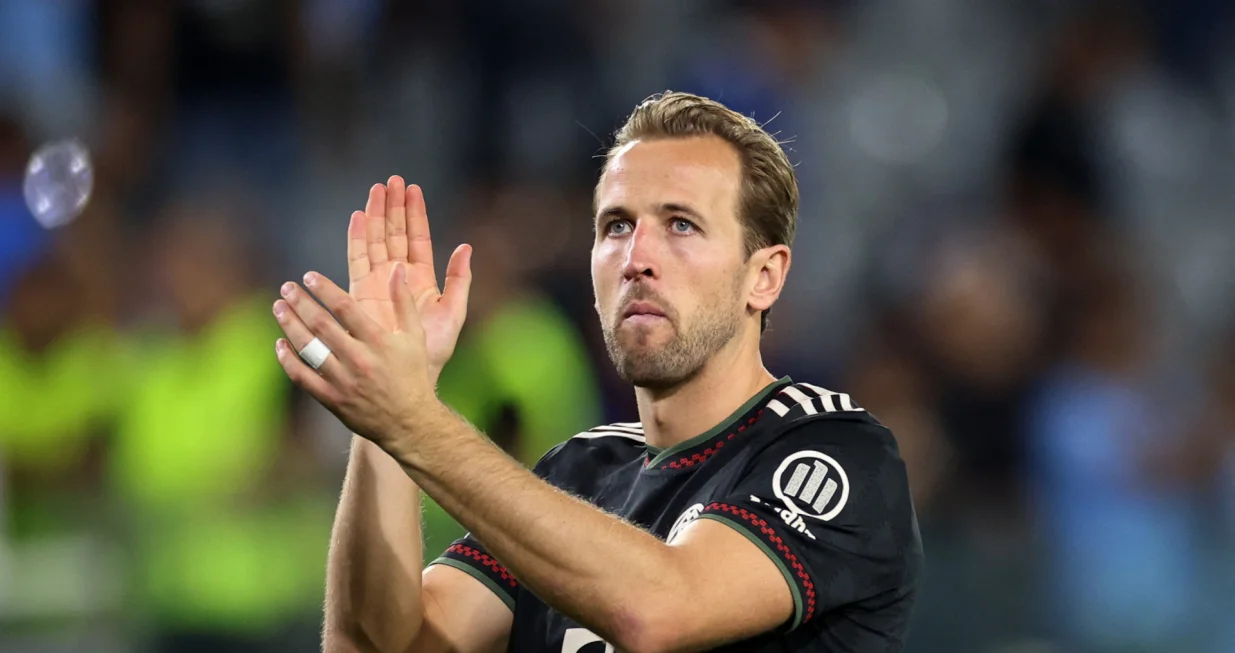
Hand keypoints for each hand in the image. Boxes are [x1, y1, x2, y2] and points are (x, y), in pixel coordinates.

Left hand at [272, 266, 436, 451]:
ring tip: (279, 307)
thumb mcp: (415, 336)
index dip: (324, 289)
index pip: (345, 308)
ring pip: (308, 349)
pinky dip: (288, 360)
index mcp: (379, 342)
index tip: (308, 276)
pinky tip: (280, 343)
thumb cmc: (413, 375)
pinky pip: (303, 377)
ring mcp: (343, 381)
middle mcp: (359, 360)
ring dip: (290, 325)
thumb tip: (396, 268)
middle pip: (321, 325)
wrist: (409, 422)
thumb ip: (404, 301)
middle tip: (286, 287)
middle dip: (301, 303)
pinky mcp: (331, 399)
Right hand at [349, 177, 471, 384]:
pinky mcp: (359, 293)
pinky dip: (358, 238)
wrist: (407, 376)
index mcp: (419, 280)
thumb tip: (467, 247)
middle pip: (394, 234)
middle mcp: (396, 278)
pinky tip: (358, 217)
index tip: (412, 188)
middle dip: (393, 207)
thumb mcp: (452, 313)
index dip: (415, 213)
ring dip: (376, 215)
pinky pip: (357, 260)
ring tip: (376, 189)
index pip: (417, 238)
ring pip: (376, 241)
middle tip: (392, 179)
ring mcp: (377, 284)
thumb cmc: (432, 352)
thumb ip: (460, 280)